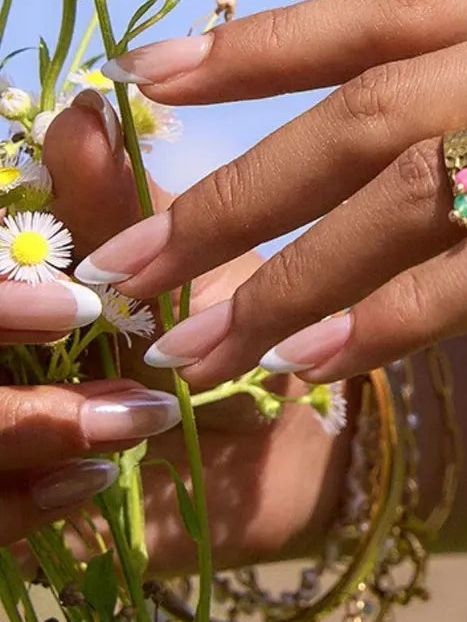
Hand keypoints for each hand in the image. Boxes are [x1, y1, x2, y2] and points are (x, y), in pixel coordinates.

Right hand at [1, 92, 340, 567]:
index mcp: (5, 279)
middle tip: (81, 342)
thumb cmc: (223, 326)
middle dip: (0, 340)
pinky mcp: (5, 510)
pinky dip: (26, 501)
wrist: (283, 444)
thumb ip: (111, 205)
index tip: (67, 298)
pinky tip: (95, 481)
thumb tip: (77, 111)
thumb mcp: (179, 259)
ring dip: (25, 426)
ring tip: (125, 420)